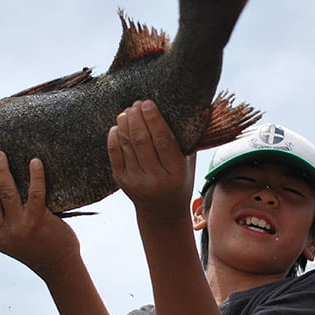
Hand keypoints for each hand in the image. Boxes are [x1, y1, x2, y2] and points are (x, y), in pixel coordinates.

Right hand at [0, 151, 80, 281]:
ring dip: (1, 171)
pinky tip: (34, 162)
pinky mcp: (38, 221)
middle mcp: (1, 233)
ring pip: (6, 193)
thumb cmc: (32, 248)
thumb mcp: (7, 241)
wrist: (58, 266)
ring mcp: (19, 227)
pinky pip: (35, 194)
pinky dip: (35, 176)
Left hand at [107, 100, 195, 219]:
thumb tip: (199, 106)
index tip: (148, 103)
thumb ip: (190, 140)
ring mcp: (136, 181)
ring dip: (125, 124)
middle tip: (136, 104)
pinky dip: (114, 137)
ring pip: (126, 145)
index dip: (154, 119)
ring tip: (127, 111)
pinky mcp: (121, 181)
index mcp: (175, 172)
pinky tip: (118, 126)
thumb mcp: (189, 164)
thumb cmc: (179, 181)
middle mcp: (155, 178)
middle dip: (137, 117)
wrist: (162, 212)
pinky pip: (115, 154)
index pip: (163, 141)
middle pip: (142, 140)